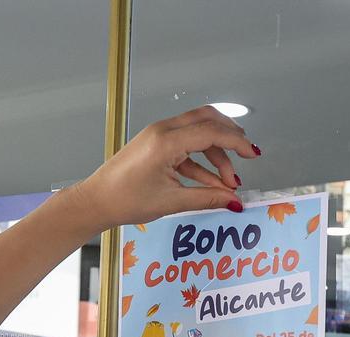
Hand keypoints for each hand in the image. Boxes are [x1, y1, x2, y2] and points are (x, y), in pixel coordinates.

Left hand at [72, 106, 261, 230]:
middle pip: (208, 120)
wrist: (96, 201)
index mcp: (166, 141)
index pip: (212, 132)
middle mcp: (163, 131)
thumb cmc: (124, 200)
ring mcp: (158, 135)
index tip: (253, 155)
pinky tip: (211, 183)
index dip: (237, 143)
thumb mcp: (171, 202)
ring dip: (216, 155)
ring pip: (198, 133)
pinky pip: (186, 145)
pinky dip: (201, 161)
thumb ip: (207, 199)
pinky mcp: (155, 144)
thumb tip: (234, 201)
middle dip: (230, 138)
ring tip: (227, 183)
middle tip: (247, 156)